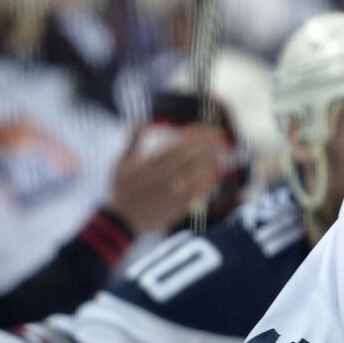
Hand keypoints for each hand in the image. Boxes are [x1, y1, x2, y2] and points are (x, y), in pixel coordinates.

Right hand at [107, 123, 233, 231]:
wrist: (121, 220)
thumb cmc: (122, 188)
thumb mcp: (121, 163)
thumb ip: (133, 141)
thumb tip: (142, 122)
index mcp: (150, 164)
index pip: (178, 145)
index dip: (196, 136)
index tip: (208, 129)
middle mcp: (162, 177)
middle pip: (191, 158)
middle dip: (208, 146)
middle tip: (221, 138)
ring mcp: (171, 193)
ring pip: (196, 175)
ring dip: (211, 162)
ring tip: (222, 154)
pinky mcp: (177, 207)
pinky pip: (197, 193)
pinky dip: (207, 183)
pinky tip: (216, 175)